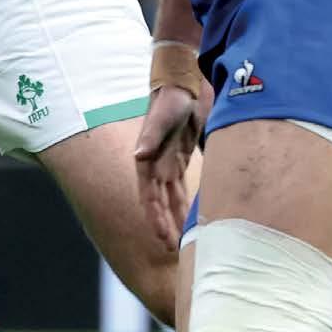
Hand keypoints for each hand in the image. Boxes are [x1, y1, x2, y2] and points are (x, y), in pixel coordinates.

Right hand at [134, 85, 203, 248]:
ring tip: (185, 242)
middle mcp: (155, 164)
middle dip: (166, 226)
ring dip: (176, 219)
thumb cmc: (172, 96)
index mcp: (148, 158)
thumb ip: (152, 135)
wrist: (184, 79)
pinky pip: (182, 187)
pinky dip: (185, 203)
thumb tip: (138, 156)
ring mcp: (168, 161)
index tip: (163, 239)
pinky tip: (192, 218)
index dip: (155, 219)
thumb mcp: (164, 115)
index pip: (150, 196)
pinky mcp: (181, 156)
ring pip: (172, 198)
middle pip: (160, 203)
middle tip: (176, 251)